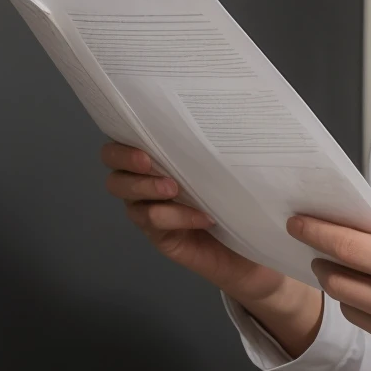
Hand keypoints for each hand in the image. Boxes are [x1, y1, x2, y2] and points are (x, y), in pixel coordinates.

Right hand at [100, 144, 322, 357]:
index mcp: (160, 160)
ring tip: (175, 189)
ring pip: (129, 197)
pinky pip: (154, 222)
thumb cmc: (243, 199)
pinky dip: (177, 216)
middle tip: (149, 162)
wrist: (256, 250)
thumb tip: (221, 121)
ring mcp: (151, 212)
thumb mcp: (231, 168)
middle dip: (126, 161)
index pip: (123, 144)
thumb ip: (218, 150)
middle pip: (114, 170)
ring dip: (148, 188)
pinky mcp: (161, 236)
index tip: (144, 136)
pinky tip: (203, 216)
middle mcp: (147, 185)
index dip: (123, 141)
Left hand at [289, 216, 370, 364]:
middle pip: (333, 277)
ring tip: (344, 267)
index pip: (345, 246)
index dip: (315, 232)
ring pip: (343, 301)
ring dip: (337, 282)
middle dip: (320, 258)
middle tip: (317, 244)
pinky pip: (362, 320)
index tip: (297, 222)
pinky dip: (357, 303)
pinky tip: (368, 292)